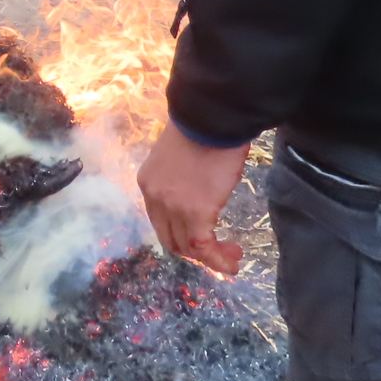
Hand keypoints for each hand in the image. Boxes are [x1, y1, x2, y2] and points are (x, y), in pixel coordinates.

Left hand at [137, 122, 252, 276]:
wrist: (211, 118)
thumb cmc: (202, 129)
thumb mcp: (179, 157)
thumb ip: (181, 178)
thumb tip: (198, 191)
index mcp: (148, 183)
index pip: (161, 221)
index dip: (182, 234)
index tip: (205, 234)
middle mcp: (155, 199)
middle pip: (172, 239)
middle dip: (195, 250)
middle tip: (221, 249)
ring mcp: (174, 207)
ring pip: (188, 247)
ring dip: (210, 257)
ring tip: (232, 255)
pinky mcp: (196, 213)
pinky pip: (204, 247)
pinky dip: (217, 260)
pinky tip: (232, 262)